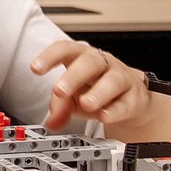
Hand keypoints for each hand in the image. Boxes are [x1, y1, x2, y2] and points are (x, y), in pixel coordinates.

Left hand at [31, 40, 151, 128]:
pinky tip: (104, 115)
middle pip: (89, 62)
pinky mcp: (135, 97)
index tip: (35, 68)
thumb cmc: (94, 89)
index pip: (65, 49)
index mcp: (80, 57)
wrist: (129, 99)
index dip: (49, 56)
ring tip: (85, 104)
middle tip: (59, 91)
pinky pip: (126, 102)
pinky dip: (115, 110)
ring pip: (112, 80)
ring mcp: (121, 78)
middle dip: (73, 76)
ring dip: (98, 93)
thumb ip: (59, 105)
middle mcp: (102, 63)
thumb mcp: (72, 95)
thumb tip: (51, 122)